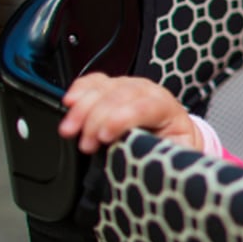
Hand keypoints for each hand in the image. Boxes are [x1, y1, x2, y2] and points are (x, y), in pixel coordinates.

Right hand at [58, 72, 200, 153]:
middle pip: (118, 95)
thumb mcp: (173, 155)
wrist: (173, 136)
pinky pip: (93, 82)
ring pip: (102, 88)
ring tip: (70, 130)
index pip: (143, 107)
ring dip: (81, 108)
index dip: (120, 119)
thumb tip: (143, 159)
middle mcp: (148, 91)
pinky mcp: (114, 86)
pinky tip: (68, 103)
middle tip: (86, 144)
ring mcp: (129, 86)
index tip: (104, 137)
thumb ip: (158, 154)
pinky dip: (78, 91)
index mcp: (167, 108)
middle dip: (96, 119)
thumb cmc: (172, 147)